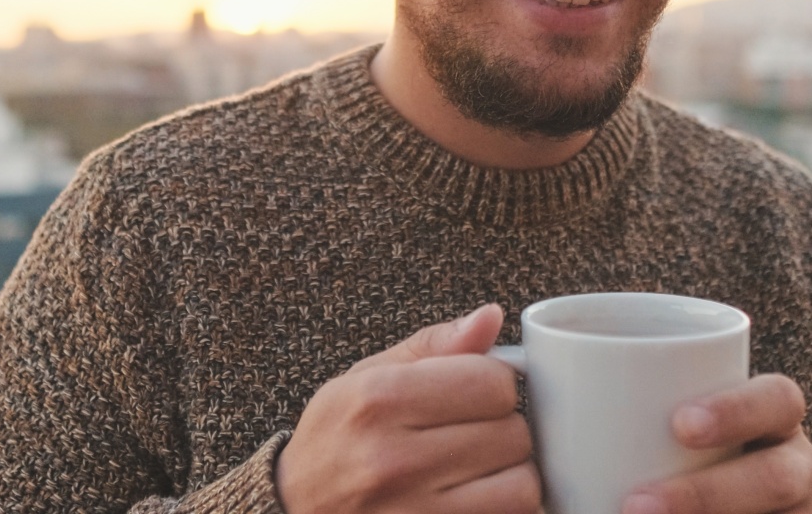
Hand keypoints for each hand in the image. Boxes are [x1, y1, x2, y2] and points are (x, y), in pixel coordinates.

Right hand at [274, 304, 541, 513]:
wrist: (291, 512)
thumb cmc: (334, 439)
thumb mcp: (368, 376)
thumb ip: (436, 344)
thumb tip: (492, 316)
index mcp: (381, 399)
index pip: (492, 382)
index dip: (494, 382)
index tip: (478, 390)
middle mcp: (394, 460)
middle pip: (512, 433)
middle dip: (503, 427)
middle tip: (474, 432)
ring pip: (521, 487)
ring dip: (510, 475)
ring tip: (478, 468)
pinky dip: (504, 509)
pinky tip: (476, 496)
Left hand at [621, 374, 811, 513]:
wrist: (756, 511)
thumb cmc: (690, 459)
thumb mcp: (677, 430)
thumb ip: (627, 410)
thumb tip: (532, 376)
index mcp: (771, 421)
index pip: (776, 399)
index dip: (736, 409)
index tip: (678, 426)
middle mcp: (800, 470)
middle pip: (779, 478)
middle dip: (709, 495)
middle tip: (635, 507)